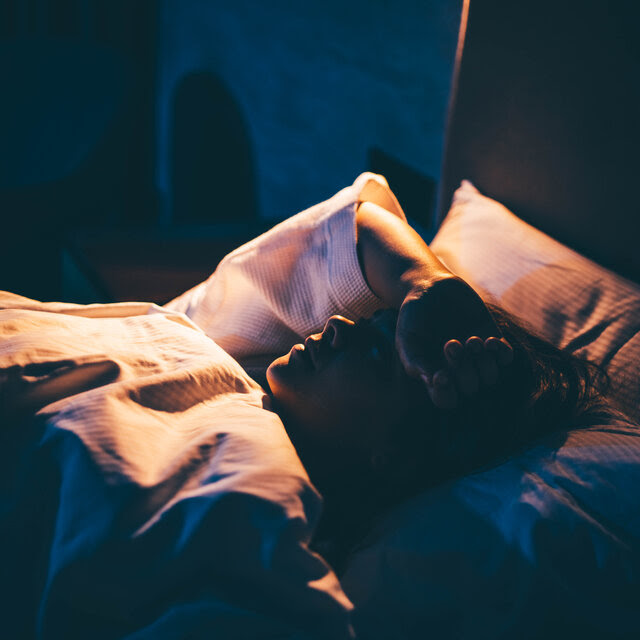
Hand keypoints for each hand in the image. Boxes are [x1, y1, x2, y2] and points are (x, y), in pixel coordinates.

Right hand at [395, 276, 512, 408]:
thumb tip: (431, 382)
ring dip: (483, 362)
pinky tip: (489, 339)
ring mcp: (477, 357)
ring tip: (470, 340)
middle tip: (451, 343)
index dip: (446, 393)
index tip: (442, 375)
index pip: (445, 400)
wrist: (431, 287)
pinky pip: (506, 359)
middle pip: (470, 388)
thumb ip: (414, 360)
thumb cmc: (414, 315)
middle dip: (462, 368)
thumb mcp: (406, 336)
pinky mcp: (492, 339)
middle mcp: (458, 370)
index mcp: (436, 374)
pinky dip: (501, 353)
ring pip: (490, 378)